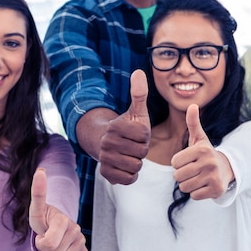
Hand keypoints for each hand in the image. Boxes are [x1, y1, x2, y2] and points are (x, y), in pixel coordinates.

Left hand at [29, 168, 87, 250]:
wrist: (54, 226)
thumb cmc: (44, 219)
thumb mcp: (36, 209)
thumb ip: (38, 192)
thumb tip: (41, 169)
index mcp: (63, 220)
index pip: (47, 244)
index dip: (40, 243)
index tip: (42, 233)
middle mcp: (75, 229)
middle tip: (47, 239)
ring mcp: (81, 240)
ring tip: (54, 245)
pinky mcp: (84, 250)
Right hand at [99, 69, 150, 184]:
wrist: (107, 144)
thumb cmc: (127, 127)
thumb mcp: (136, 110)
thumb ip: (139, 93)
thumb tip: (139, 72)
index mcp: (115, 126)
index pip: (144, 135)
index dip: (145, 135)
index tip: (137, 133)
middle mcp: (106, 143)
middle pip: (141, 152)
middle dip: (141, 150)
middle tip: (133, 145)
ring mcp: (105, 159)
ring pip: (136, 166)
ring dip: (137, 162)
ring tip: (129, 154)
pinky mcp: (106, 174)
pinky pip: (130, 178)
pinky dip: (132, 174)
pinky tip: (126, 165)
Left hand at [171, 104, 233, 199]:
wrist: (226, 169)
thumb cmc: (205, 153)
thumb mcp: (199, 138)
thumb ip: (192, 123)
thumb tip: (192, 105)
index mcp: (201, 149)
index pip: (174, 162)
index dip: (178, 163)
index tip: (188, 160)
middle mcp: (208, 162)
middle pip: (178, 176)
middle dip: (182, 175)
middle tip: (193, 170)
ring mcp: (213, 177)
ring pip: (184, 187)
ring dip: (188, 184)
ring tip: (198, 177)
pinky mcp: (216, 190)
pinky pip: (194, 196)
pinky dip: (196, 192)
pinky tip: (204, 185)